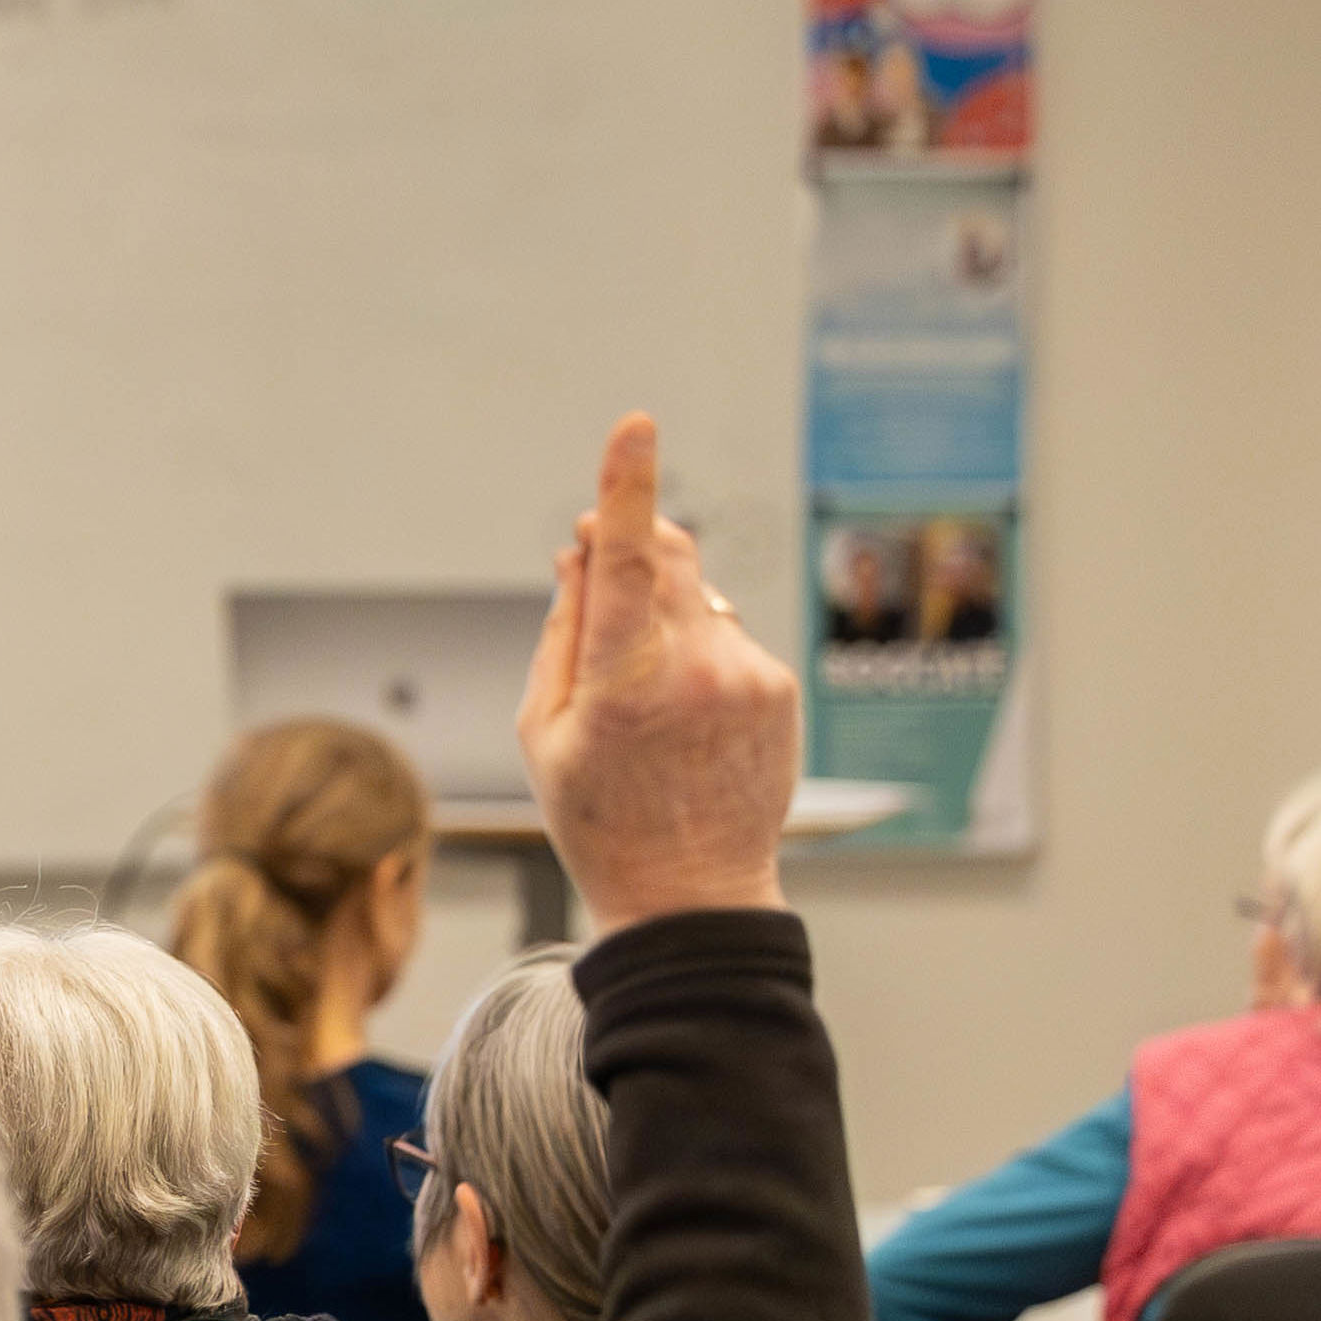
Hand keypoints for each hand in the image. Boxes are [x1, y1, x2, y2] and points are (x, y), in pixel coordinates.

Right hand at [518, 416, 799, 930]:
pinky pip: (728, 637)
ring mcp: (748, 677)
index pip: (631, 558)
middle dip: (634, 543)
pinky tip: (683, 718)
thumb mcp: (541, 730)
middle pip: (672, 555)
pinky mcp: (778, 689)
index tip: (634, 426)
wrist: (689, 893)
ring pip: (698, 597)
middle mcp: (698, 667)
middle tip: (593, 566)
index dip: (629, 484)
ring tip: (643, 698)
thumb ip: (562, 630)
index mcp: (625, 680)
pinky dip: (699, 651)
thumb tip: (583, 553)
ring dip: (665, 613)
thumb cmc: (598, 816)